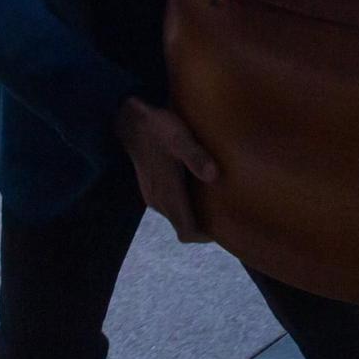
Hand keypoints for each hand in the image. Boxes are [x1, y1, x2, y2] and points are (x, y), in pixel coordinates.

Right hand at [115, 98, 218, 242]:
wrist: (132, 121)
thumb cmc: (158, 129)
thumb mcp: (180, 138)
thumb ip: (195, 156)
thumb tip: (214, 175)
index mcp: (168, 195)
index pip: (186, 232)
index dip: (205, 236)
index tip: (224, 229)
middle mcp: (159, 202)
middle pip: (183, 227)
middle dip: (203, 226)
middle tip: (226, 215)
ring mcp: (153, 197)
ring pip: (177, 217)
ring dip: (194, 215)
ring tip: (216, 204)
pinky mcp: (151, 189)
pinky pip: (171, 207)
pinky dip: (186, 206)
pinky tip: (199, 191)